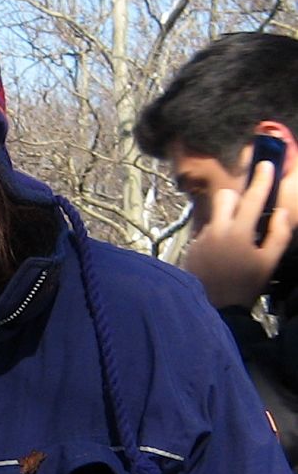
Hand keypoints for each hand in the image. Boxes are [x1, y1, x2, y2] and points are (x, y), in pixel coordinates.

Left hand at [183, 161, 291, 309]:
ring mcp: (201, 238)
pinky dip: (217, 234)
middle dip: (238, 197)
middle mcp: (216, 229)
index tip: (266, 164)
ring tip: (238, 238)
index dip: (262, 179)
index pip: (252, 197)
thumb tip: (281, 212)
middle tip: (249, 210)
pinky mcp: (192, 248)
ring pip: (215, 215)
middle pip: (225, 197)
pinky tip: (223, 252)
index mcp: (238, 231)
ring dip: (228, 217)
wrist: (210, 308)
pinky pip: (207, 231)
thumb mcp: (267, 263)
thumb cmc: (243, 287)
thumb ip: (278, 235)